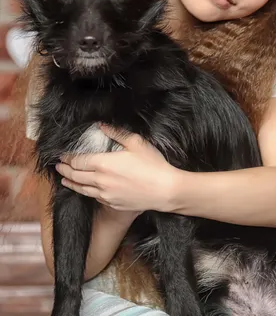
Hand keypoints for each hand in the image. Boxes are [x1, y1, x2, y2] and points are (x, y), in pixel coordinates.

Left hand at [55, 125, 179, 212]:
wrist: (164, 190)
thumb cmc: (153, 165)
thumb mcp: (136, 143)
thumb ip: (117, 133)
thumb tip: (101, 125)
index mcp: (104, 164)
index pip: (78, 161)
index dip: (68, 158)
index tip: (62, 155)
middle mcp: (100, 181)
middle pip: (76, 175)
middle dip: (65, 169)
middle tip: (58, 166)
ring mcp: (105, 194)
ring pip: (82, 188)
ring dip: (71, 182)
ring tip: (64, 179)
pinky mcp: (111, 204)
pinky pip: (93, 197)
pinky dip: (84, 191)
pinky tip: (84, 189)